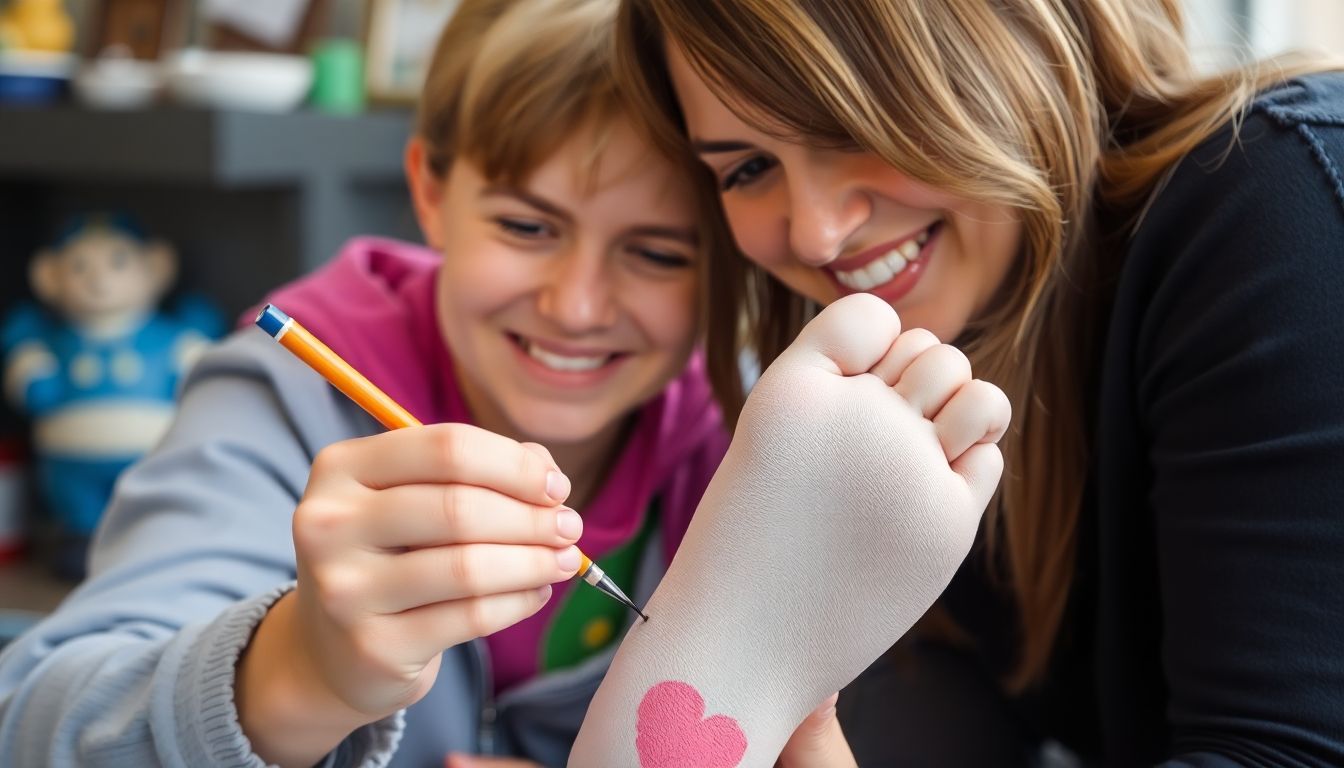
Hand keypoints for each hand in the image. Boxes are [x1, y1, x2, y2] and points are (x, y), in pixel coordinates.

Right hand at [238, 424, 582, 766]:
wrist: (335, 649)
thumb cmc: (394, 553)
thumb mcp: (419, 496)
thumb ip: (484, 468)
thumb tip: (549, 476)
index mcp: (342, 468)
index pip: (447, 448)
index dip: (514, 465)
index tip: (556, 487)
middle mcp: (329, 524)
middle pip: (459, 507)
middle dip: (531, 518)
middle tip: (570, 528)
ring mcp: (344, 589)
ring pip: (467, 567)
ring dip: (532, 562)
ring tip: (564, 561)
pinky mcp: (372, 646)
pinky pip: (470, 617)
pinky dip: (518, 602)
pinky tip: (536, 593)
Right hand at [570, 293, 1009, 764]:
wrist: (740, 640)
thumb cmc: (753, 533)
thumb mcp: (775, 433)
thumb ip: (847, 387)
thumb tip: (936, 358)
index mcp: (795, 385)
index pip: (873, 316)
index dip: (866, 348)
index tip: (836, 398)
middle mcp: (856, 416)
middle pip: (932, 351)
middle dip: (915, 382)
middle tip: (867, 447)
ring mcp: (908, 469)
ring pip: (978, 392)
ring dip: (962, 407)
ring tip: (922, 448)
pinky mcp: (947, 524)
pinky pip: (987, 458)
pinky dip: (965, 467)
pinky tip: (920, 499)